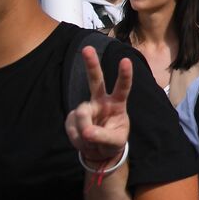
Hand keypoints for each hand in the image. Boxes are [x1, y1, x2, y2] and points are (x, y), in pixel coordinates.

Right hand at [64, 45, 131, 164]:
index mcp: (117, 103)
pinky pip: (72, 127)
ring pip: (82, 114)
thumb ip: (103, 137)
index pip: (123, 87)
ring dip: (85, 132)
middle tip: (87, 48)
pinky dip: (77, 139)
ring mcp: (86, 107)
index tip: (126, 60)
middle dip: (91, 64)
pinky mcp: (73, 117)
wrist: (99, 151)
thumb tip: (86, 132)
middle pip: (96, 80)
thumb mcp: (116, 142)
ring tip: (92, 141)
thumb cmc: (114, 141)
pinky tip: (83, 141)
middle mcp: (101, 100)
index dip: (125, 75)